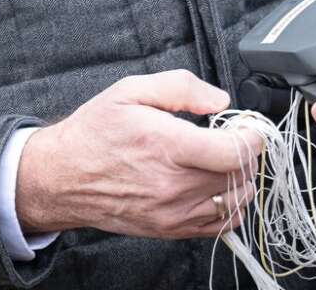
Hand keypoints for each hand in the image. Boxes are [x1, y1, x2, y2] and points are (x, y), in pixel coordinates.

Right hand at [15, 70, 259, 239]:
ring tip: (223, 159)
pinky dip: (230, 204)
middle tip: (233, 136)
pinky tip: (216, 184)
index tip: (248, 125)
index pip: (234, 152)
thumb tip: (219, 100)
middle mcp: (172, 185)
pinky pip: (221, 224)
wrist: (62, 177)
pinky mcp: (170, 229)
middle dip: (245, 151)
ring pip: (236, 199)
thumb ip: (181, 87)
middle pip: (239, 174)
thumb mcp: (131, 90)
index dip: (252, 136)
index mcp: (166, 147)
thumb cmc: (94, 133)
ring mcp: (172, 212)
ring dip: (240, 177)